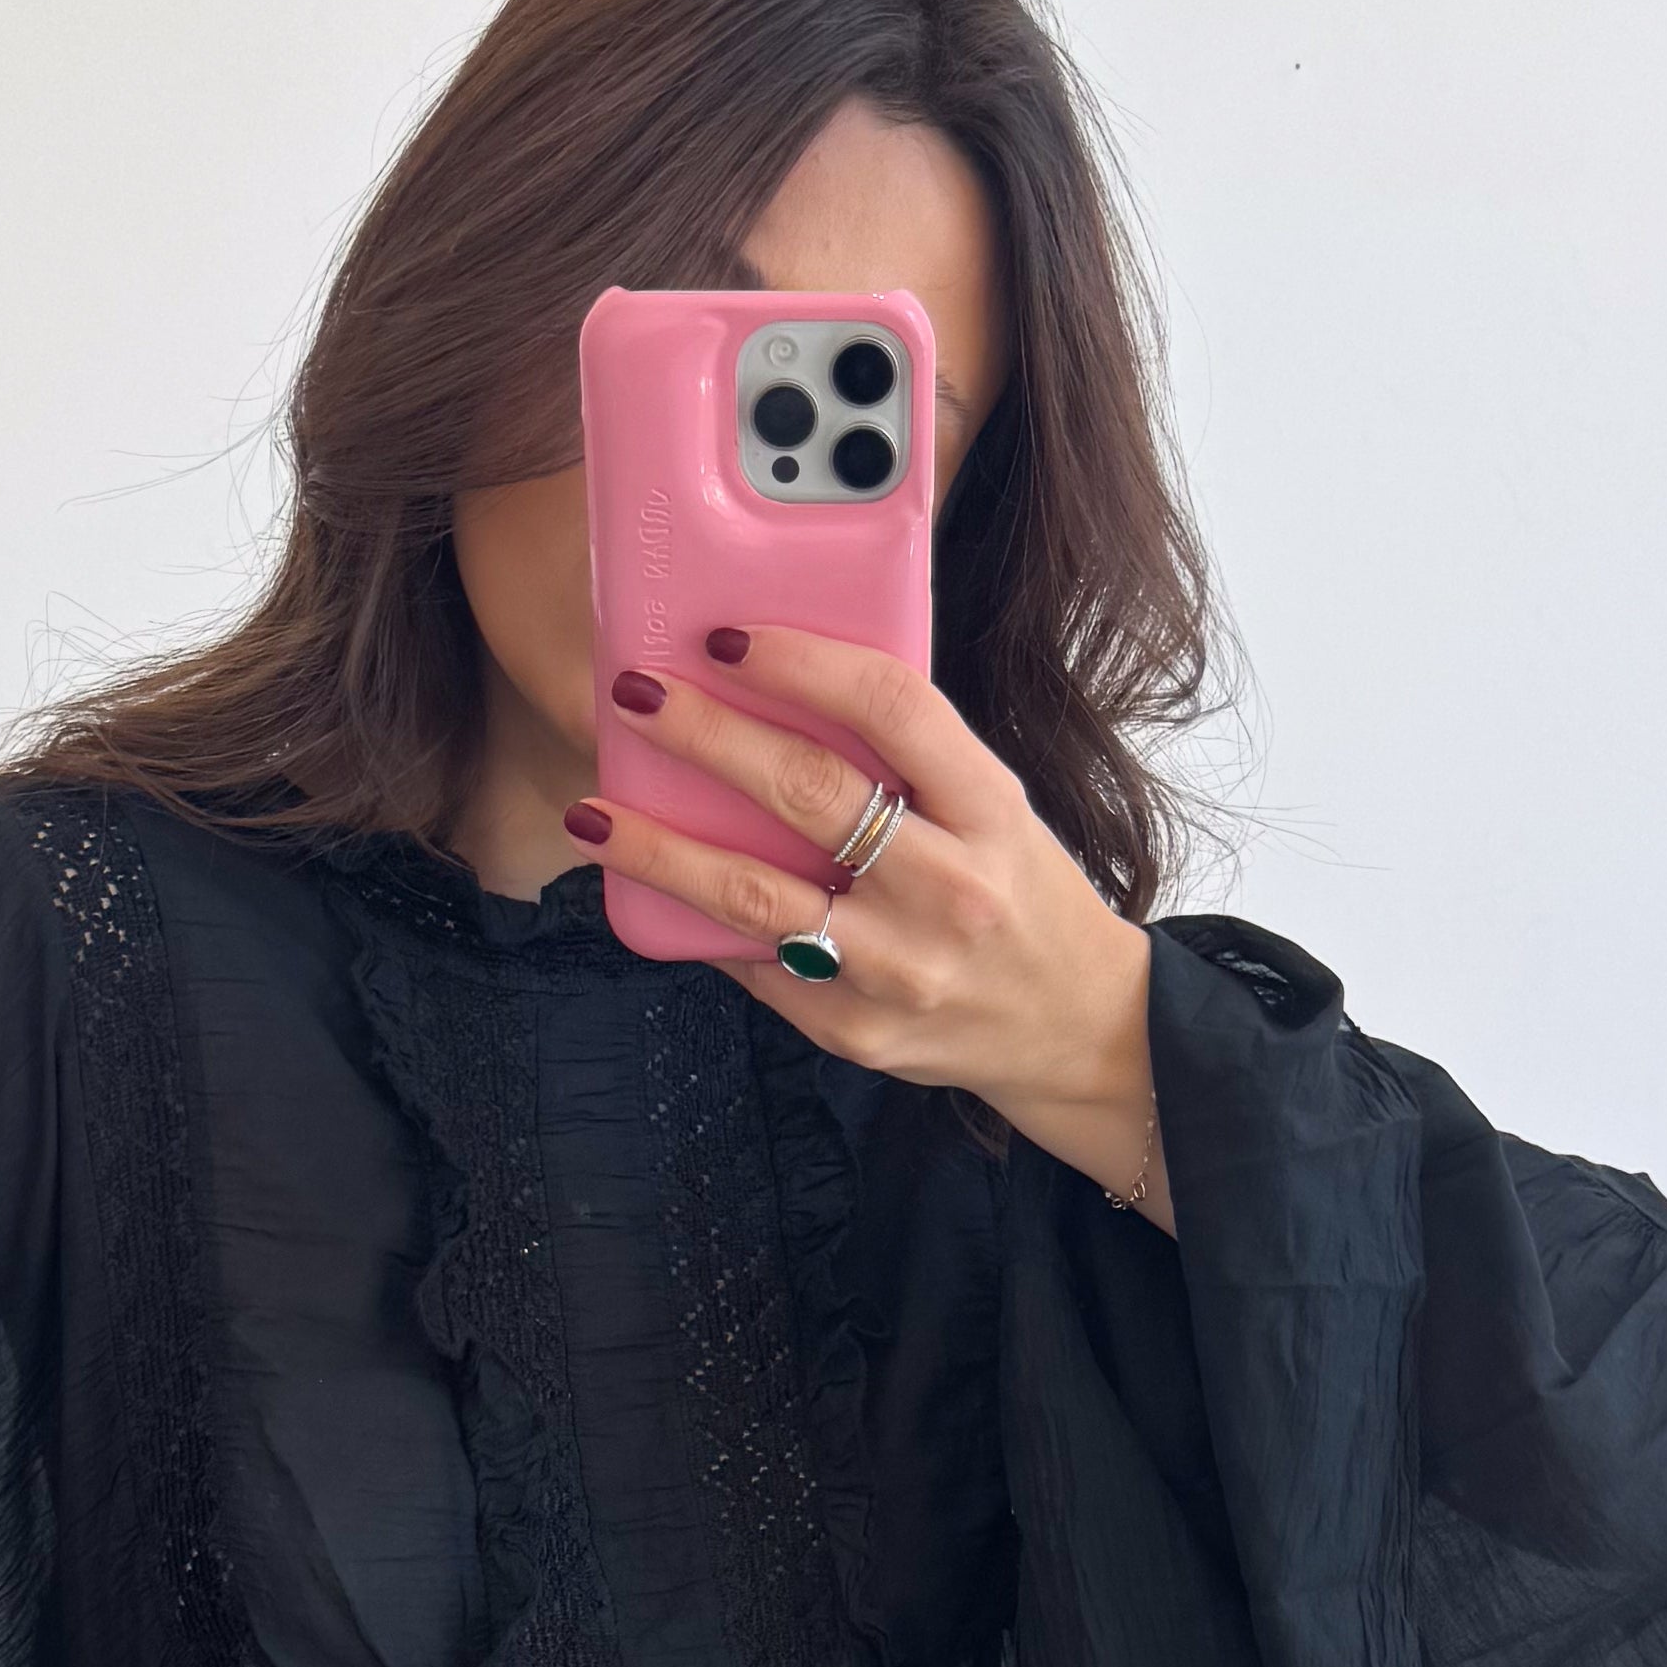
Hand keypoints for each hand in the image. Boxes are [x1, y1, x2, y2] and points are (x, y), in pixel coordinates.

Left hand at [570, 631, 1166, 1215]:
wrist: (1073, 1028)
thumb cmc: (1017, 893)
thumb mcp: (995, 807)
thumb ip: (908, 755)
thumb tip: (775, 691)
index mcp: (991, 808)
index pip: (890, 706)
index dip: (799, 661)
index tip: (726, 635)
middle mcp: (949, 888)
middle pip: (808, 792)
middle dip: (707, 736)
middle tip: (636, 696)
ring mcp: (899, 969)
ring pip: (755, 897)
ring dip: (659, 849)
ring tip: (593, 812)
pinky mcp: (855, 1030)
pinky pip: (756, 966)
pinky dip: (697, 923)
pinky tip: (651, 889)